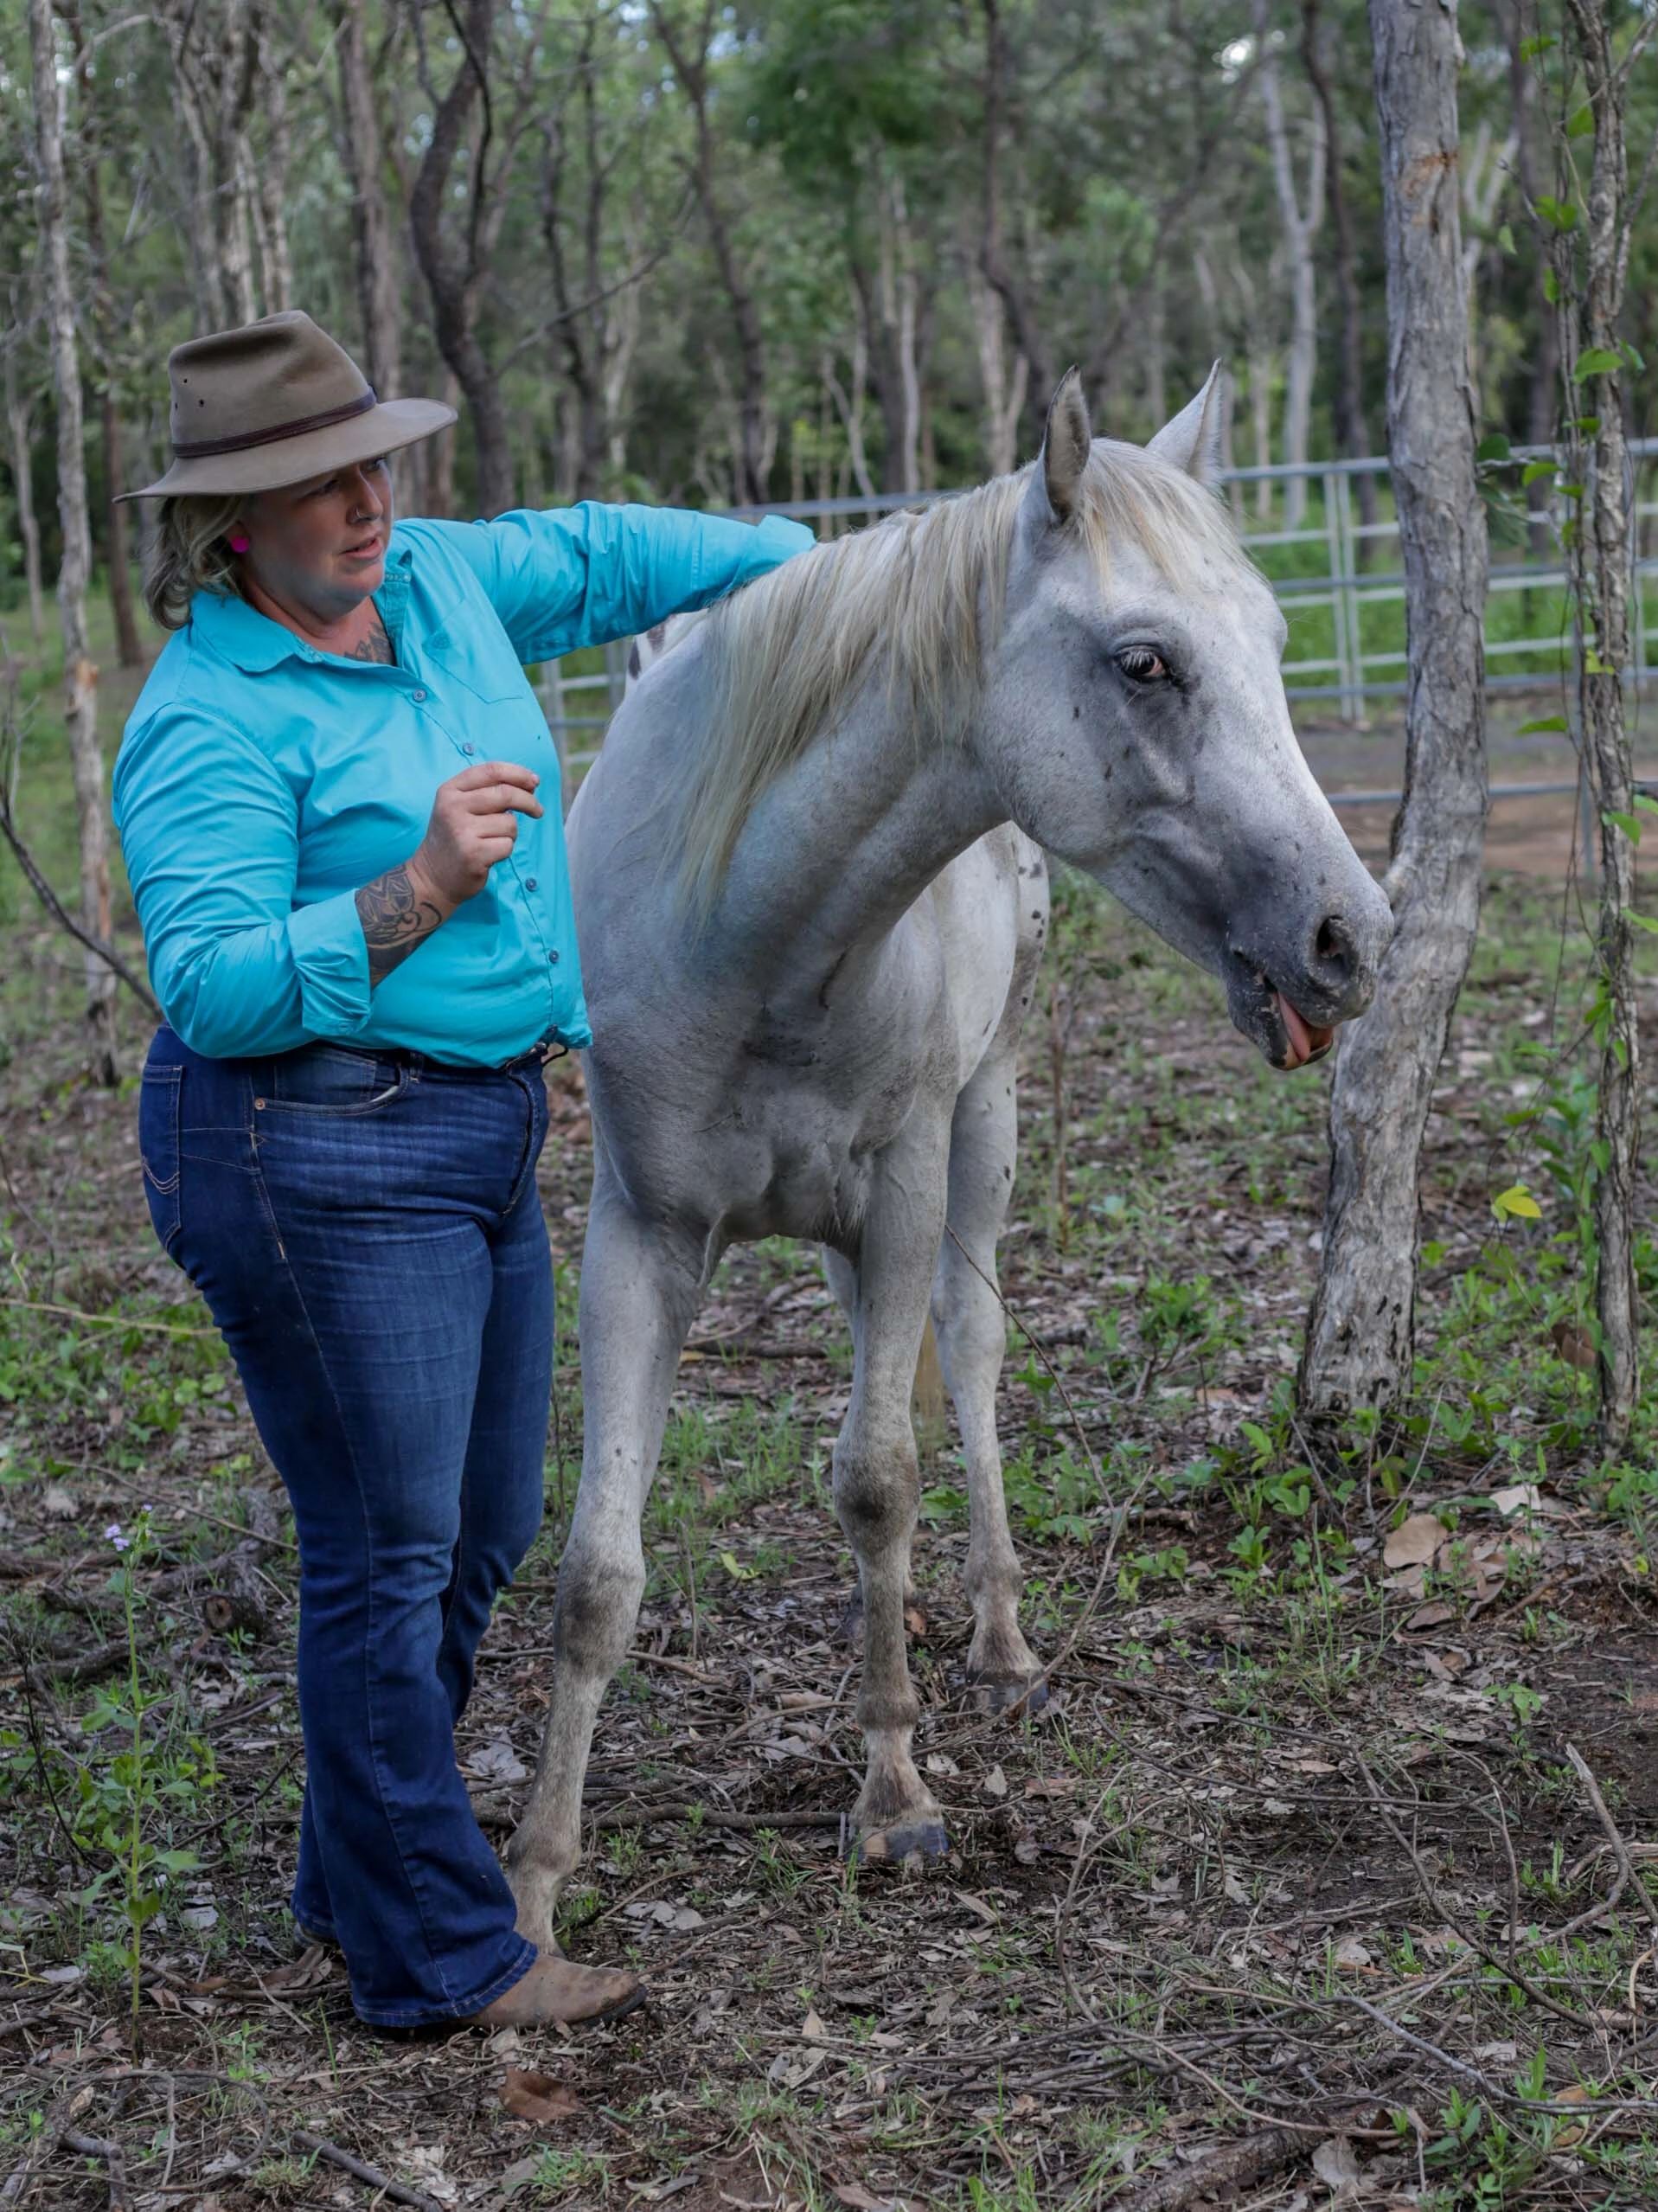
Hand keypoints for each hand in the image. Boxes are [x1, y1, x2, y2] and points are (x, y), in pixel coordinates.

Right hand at [407, 760, 543, 910]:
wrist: (432, 876)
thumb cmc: (455, 838)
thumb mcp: (460, 806)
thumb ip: (488, 792)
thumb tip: (530, 784)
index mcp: (450, 790)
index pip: (491, 771)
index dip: (518, 774)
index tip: (535, 782)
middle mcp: (452, 807)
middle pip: (506, 794)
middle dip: (529, 801)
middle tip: (538, 811)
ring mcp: (461, 831)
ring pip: (510, 823)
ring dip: (511, 833)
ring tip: (492, 840)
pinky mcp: (472, 854)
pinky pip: (507, 845)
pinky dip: (505, 850)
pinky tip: (489, 855)